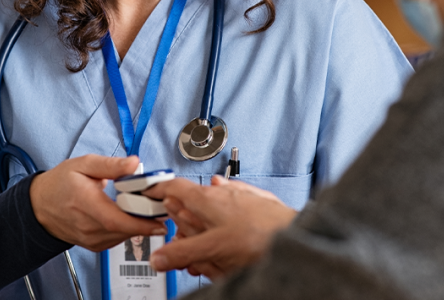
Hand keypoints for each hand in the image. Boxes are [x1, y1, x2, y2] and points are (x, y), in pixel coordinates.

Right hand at [29, 154, 166, 250]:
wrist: (40, 206)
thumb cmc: (60, 184)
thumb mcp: (83, 164)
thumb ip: (110, 165)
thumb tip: (134, 163)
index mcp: (84, 203)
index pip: (115, 220)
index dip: (140, 223)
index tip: (161, 220)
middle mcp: (87, 226)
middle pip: (124, 229)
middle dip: (147, 220)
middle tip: (162, 208)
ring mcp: (91, 239)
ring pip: (124, 236)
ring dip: (139, 225)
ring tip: (147, 209)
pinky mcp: (95, 245)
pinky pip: (118, 239)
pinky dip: (128, 229)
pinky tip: (130, 216)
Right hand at [145, 176, 296, 278]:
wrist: (295, 235)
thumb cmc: (258, 236)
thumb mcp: (212, 249)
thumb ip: (182, 252)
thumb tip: (160, 258)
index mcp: (206, 198)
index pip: (174, 186)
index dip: (158, 189)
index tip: (148, 192)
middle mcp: (223, 192)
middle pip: (192, 202)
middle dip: (184, 223)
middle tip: (180, 244)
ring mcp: (241, 196)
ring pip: (214, 208)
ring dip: (205, 227)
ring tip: (208, 252)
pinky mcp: (257, 204)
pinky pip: (233, 211)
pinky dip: (226, 224)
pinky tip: (230, 236)